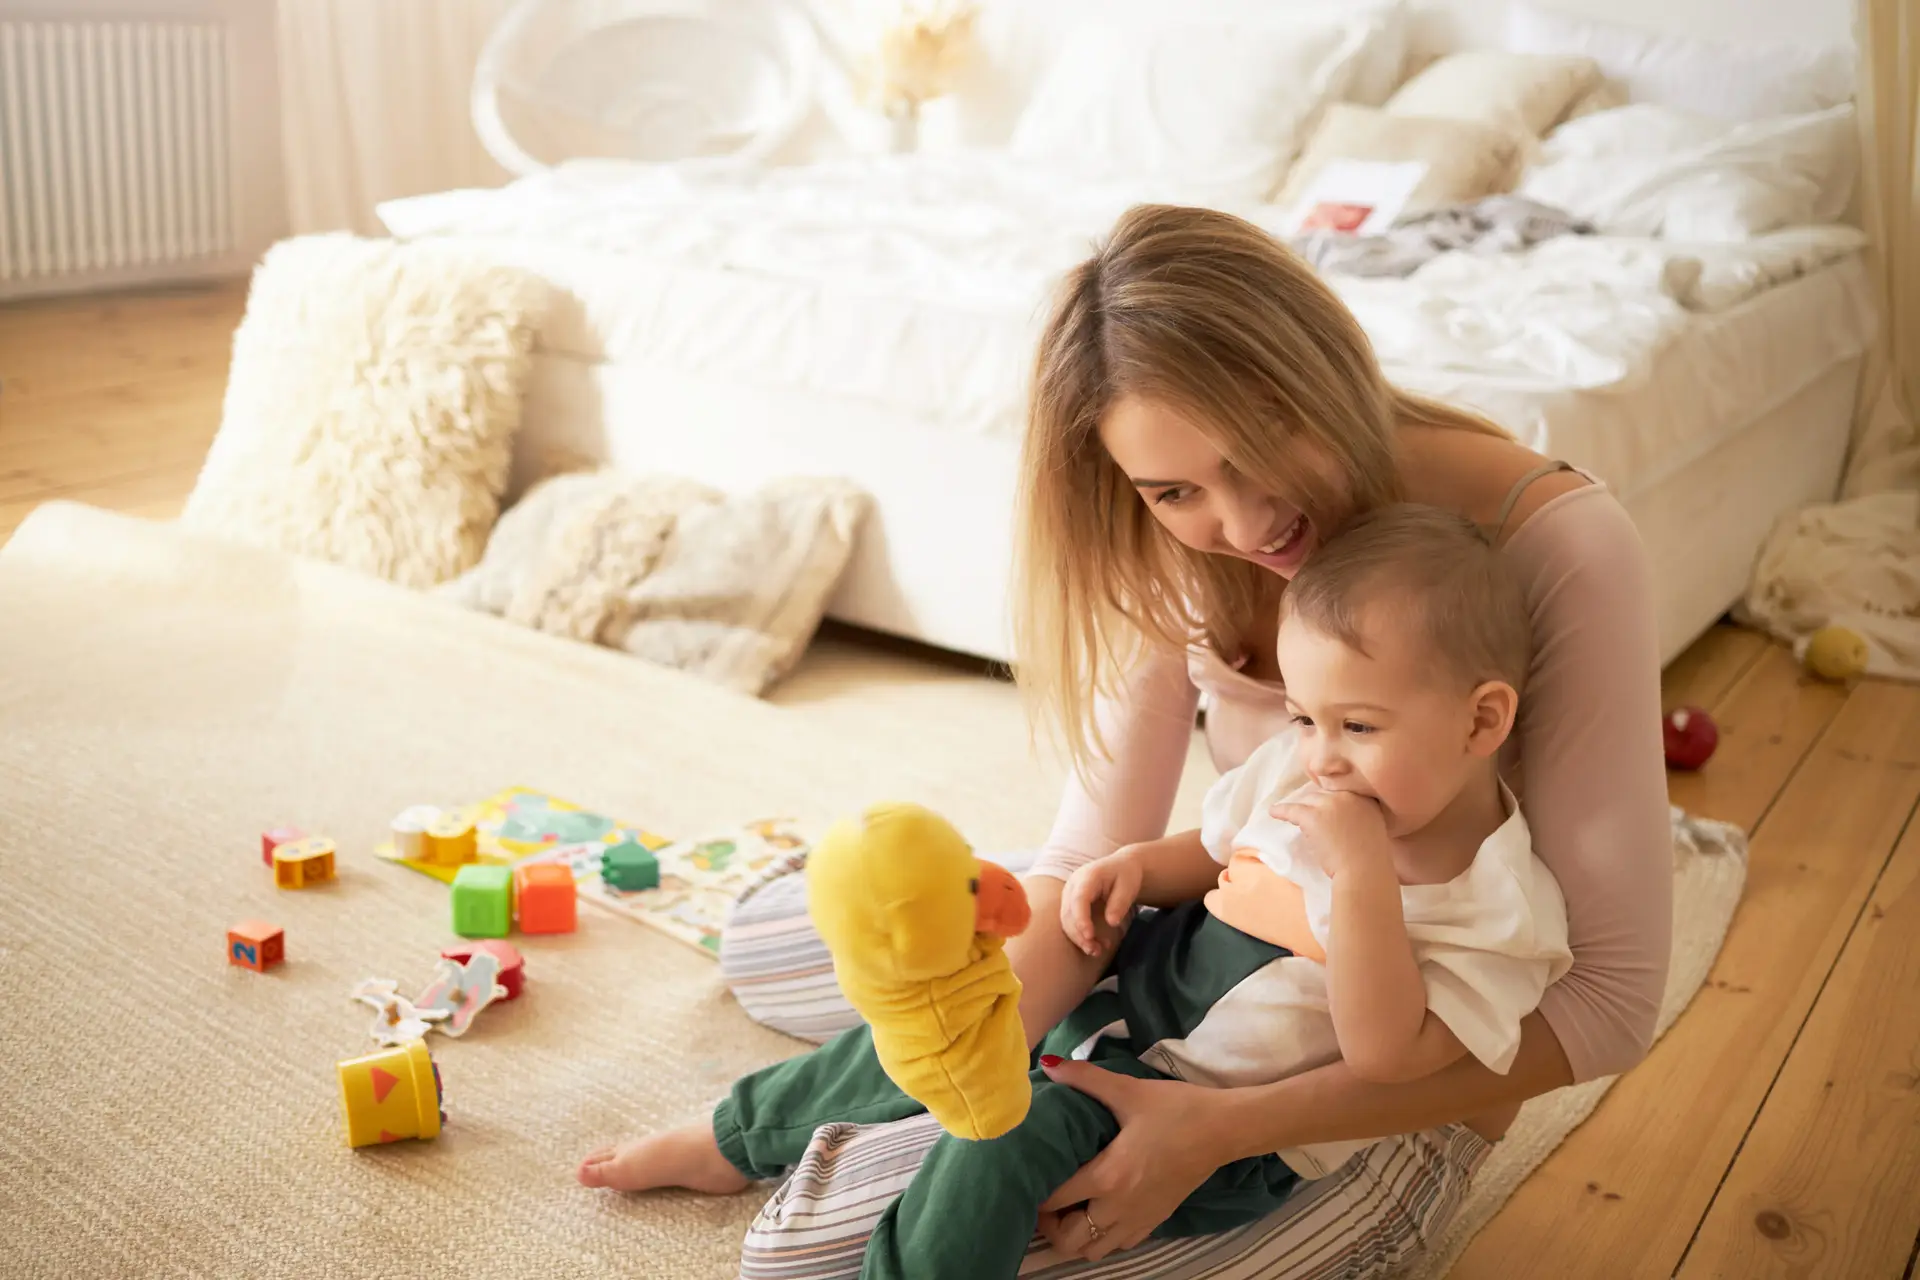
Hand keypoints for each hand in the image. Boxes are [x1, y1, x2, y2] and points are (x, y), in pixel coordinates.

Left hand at [1033, 1058, 1220, 1260]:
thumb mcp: (1128, 1090)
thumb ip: (1085, 1078)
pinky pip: (1120, 1245)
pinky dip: (1104, 1237)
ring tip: (1070, 1210)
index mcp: (1108, 1176)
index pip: (1056, 1200)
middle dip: (1050, 1226)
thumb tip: (1048, 1062)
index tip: (1027, 1179)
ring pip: (1094, 1250)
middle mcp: (1120, 1207)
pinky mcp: (1156, 1220)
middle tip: (1045, 1201)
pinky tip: (1102, 1212)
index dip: (1035, 1194)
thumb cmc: (1176, 1109)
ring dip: (1076, 1236)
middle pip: (1070, 1240)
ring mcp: (1139, 1218)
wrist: (1224, 1129)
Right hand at [1059, 849, 1143, 956]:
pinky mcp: (1070, 905)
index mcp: (1087, 876)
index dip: (1081, 918)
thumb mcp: (1129, 885)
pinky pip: (1071, 923)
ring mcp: (1069, 896)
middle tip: (1096, 951)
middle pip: (1068, 913)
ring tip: (1097, 951)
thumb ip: (1120, 902)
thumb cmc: (1126, 875)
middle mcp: (1073, 886)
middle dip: (1079, 935)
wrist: (1120, 867)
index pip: (1079, 899)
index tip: (1089, 936)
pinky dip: (1081, 937)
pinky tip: (1096, 945)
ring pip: (1067, 921)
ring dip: (1079, 939)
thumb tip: (1111, 922)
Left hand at [1270, 788, 1390, 877]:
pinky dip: (1281, 811)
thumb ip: (1360, 818)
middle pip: (1323, 794)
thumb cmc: (1370, 858)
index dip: (1329, 800)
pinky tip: (1273, 812)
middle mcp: (1346, 796)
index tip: (1323, 806)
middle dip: (1313, 803)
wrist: (1363, 869)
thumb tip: (1345, 819)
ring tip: (1290, 812)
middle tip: (1306, 810)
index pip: (1340, 792)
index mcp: (1364, 798)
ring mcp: (1329, 804)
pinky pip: (1292, 810)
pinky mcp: (1312, 816)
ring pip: (1308, 800)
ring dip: (1299, 808)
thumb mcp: (1372, 829)